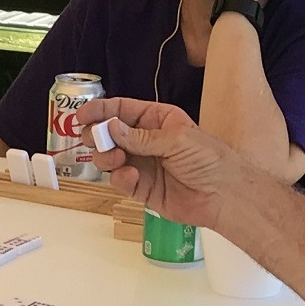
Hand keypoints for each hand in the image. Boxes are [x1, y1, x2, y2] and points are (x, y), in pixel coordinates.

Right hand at [77, 97, 242, 230]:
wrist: (223, 195)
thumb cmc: (208, 159)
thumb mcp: (175, 140)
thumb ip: (139, 136)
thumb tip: (108, 127)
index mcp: (156, 119)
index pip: (121, 110)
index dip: (100, 111)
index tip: (80, 116)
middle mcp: (146, 140)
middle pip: (109, 134)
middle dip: (98, 136)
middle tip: (95, 140)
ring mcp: (142, 164)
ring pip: (109, 157)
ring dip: (106, 157)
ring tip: (117, 160)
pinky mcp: (141, 188)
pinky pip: (119, 180)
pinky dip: (119, 178)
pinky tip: (131, 177)